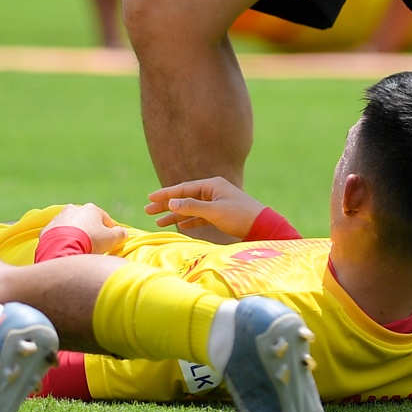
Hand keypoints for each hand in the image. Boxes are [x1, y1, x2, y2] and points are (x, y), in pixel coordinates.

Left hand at [45, 203, 127, 253]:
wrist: (63, 248)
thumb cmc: (90, 241)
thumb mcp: (111, 239)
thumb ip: (120, 234)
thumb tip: (123, 232)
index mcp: (91, 209)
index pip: (105, 219)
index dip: (109, 231)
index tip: (110, 241)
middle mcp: (73, 209)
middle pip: (86, 221)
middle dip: (90, 231)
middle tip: (94, 246)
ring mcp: (58, 218)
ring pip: (70, 226)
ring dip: (75, 235)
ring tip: (78, 249)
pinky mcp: (47, 229)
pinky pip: (57, 235)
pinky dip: (62, 240)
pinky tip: (66, 250)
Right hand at [146, 177, 262, 238]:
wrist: (264, 226)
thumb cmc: (240, 216)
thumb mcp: (215, 211)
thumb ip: (192, 206)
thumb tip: (171, 202)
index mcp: (211, 185)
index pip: (183, 189)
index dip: (165, 194)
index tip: (150, 199)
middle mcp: (212, 191)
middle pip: (184, 197)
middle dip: (166, 204)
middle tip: (148, 210)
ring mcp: (216, 203)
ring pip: (190, 208)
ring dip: (175, 214)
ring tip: (158, 221)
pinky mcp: (220, 214)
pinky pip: (199, 216)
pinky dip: (188, 220)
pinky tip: (179, 225)